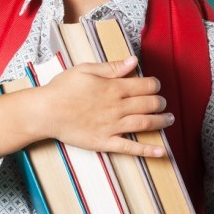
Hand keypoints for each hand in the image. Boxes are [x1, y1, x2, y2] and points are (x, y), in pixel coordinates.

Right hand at [40, 56, 171, 156]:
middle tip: (162, 103)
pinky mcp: (105, 142)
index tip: (155, 86)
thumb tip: (133, 61)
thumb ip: (111, 67)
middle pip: (149, 104)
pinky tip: (162, 151)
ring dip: (161, 121)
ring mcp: (112, 126)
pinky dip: (148, 150)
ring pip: (145, 123)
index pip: (145, 86)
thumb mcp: (85, 70)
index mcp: (113, 88)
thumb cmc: (61, 89)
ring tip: (169, 120)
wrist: (45, 111)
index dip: (155, 85)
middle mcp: (117, 107)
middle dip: (160, 103)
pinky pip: (130, 148)